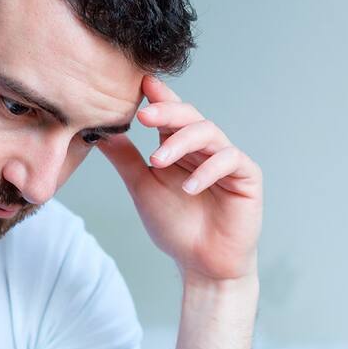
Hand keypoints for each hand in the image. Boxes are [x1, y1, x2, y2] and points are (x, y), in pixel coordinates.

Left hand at [98, 75, 262, 284]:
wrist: (202, 264)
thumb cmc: (175, 226)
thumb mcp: (142, 187)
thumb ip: (125, 158)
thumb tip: (100, 131)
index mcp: (181, 146)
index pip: (171, 114)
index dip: (159, 97)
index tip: (140, 84)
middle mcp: (205, 147)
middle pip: (190, 116)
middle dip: (167, 113)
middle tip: (143, 116)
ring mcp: (227, 159)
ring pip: (209, 133)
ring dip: (182, 143)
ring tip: (158, 161)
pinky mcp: (247, 176)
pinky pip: (230, 160)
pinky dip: (208, 170)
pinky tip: (188, 187)